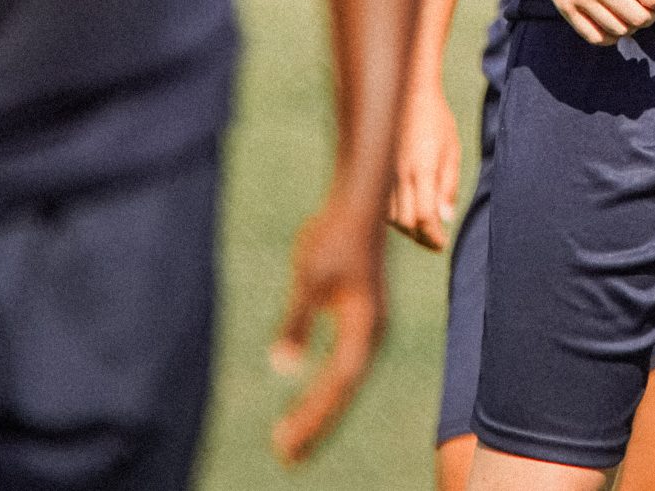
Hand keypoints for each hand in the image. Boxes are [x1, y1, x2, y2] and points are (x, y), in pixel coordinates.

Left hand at [269, 188, 387, 463]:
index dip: (312, 417)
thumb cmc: (333, 235)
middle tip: (286, 455)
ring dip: (322, 408)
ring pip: (346, 379)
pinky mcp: (362, 316)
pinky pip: (345, 364)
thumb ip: (297, 323)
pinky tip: (310, 394)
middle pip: (344, 390)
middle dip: (317, 423)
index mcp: (364, 328)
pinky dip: (326, 386)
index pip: (337, 386)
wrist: (359, 199)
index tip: (284, 444)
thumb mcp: (309, 277)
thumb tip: (281, 367)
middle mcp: (373, 332)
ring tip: (295, 435)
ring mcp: (370, 325)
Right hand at [387, 83, 461, 249]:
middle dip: (420, 237)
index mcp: (421, 170)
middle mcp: (399, 175)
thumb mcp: (451, 150)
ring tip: (423, 229)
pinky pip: (381, 203)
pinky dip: (393, 215)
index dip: (432, 236)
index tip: (442, 244)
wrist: (409, 94)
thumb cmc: (436, 120)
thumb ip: (448, 185)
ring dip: (406, 228)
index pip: (424, 217)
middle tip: (434, 240)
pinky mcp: (379, 169)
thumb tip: (446, 218)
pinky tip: (407, 212)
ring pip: (390, 216)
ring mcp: (386, 172)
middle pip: (405, 223)